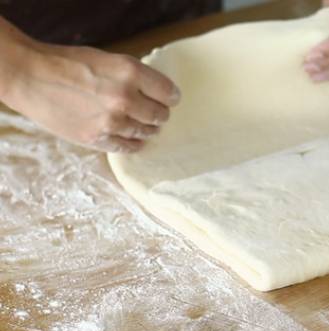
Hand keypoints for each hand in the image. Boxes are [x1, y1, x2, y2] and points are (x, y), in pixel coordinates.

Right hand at [2, 39, 179, 152]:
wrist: (31, 77)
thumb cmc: (69, 64)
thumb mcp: (108, 60)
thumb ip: (133, 76)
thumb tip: (157, 93)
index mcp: (130, 72)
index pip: (169, 92)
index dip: (171, 97)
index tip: (170, 100)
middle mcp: (125, 97)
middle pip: (161, 115)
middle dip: (159, 114)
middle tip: (155, 113)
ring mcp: (112, 121)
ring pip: (147, 132)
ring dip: (148, 129)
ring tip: (145, 125)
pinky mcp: (98, 138)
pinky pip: (128, 147)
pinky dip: (134, 143)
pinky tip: (134, 140)